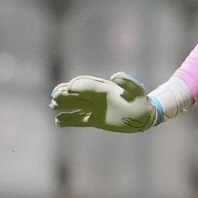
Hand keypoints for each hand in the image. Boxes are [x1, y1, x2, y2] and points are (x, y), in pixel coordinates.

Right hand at [49, 72, 163, 132]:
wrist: (144, 116)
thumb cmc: (142, 102)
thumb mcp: (138, 91)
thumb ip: (128, 83)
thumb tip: (114, 75)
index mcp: (105, 88)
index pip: (87, 85)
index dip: (78, 86)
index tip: (68, 88)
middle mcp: (96, 97)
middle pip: (76, 93)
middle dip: (65, 93)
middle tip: (56, 95)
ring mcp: (94, 108)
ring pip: (74, 105)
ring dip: (63, 104)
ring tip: (53, 105)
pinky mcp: (95, 120)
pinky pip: (78, 119)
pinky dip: (68, 120)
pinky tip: (58, 121)